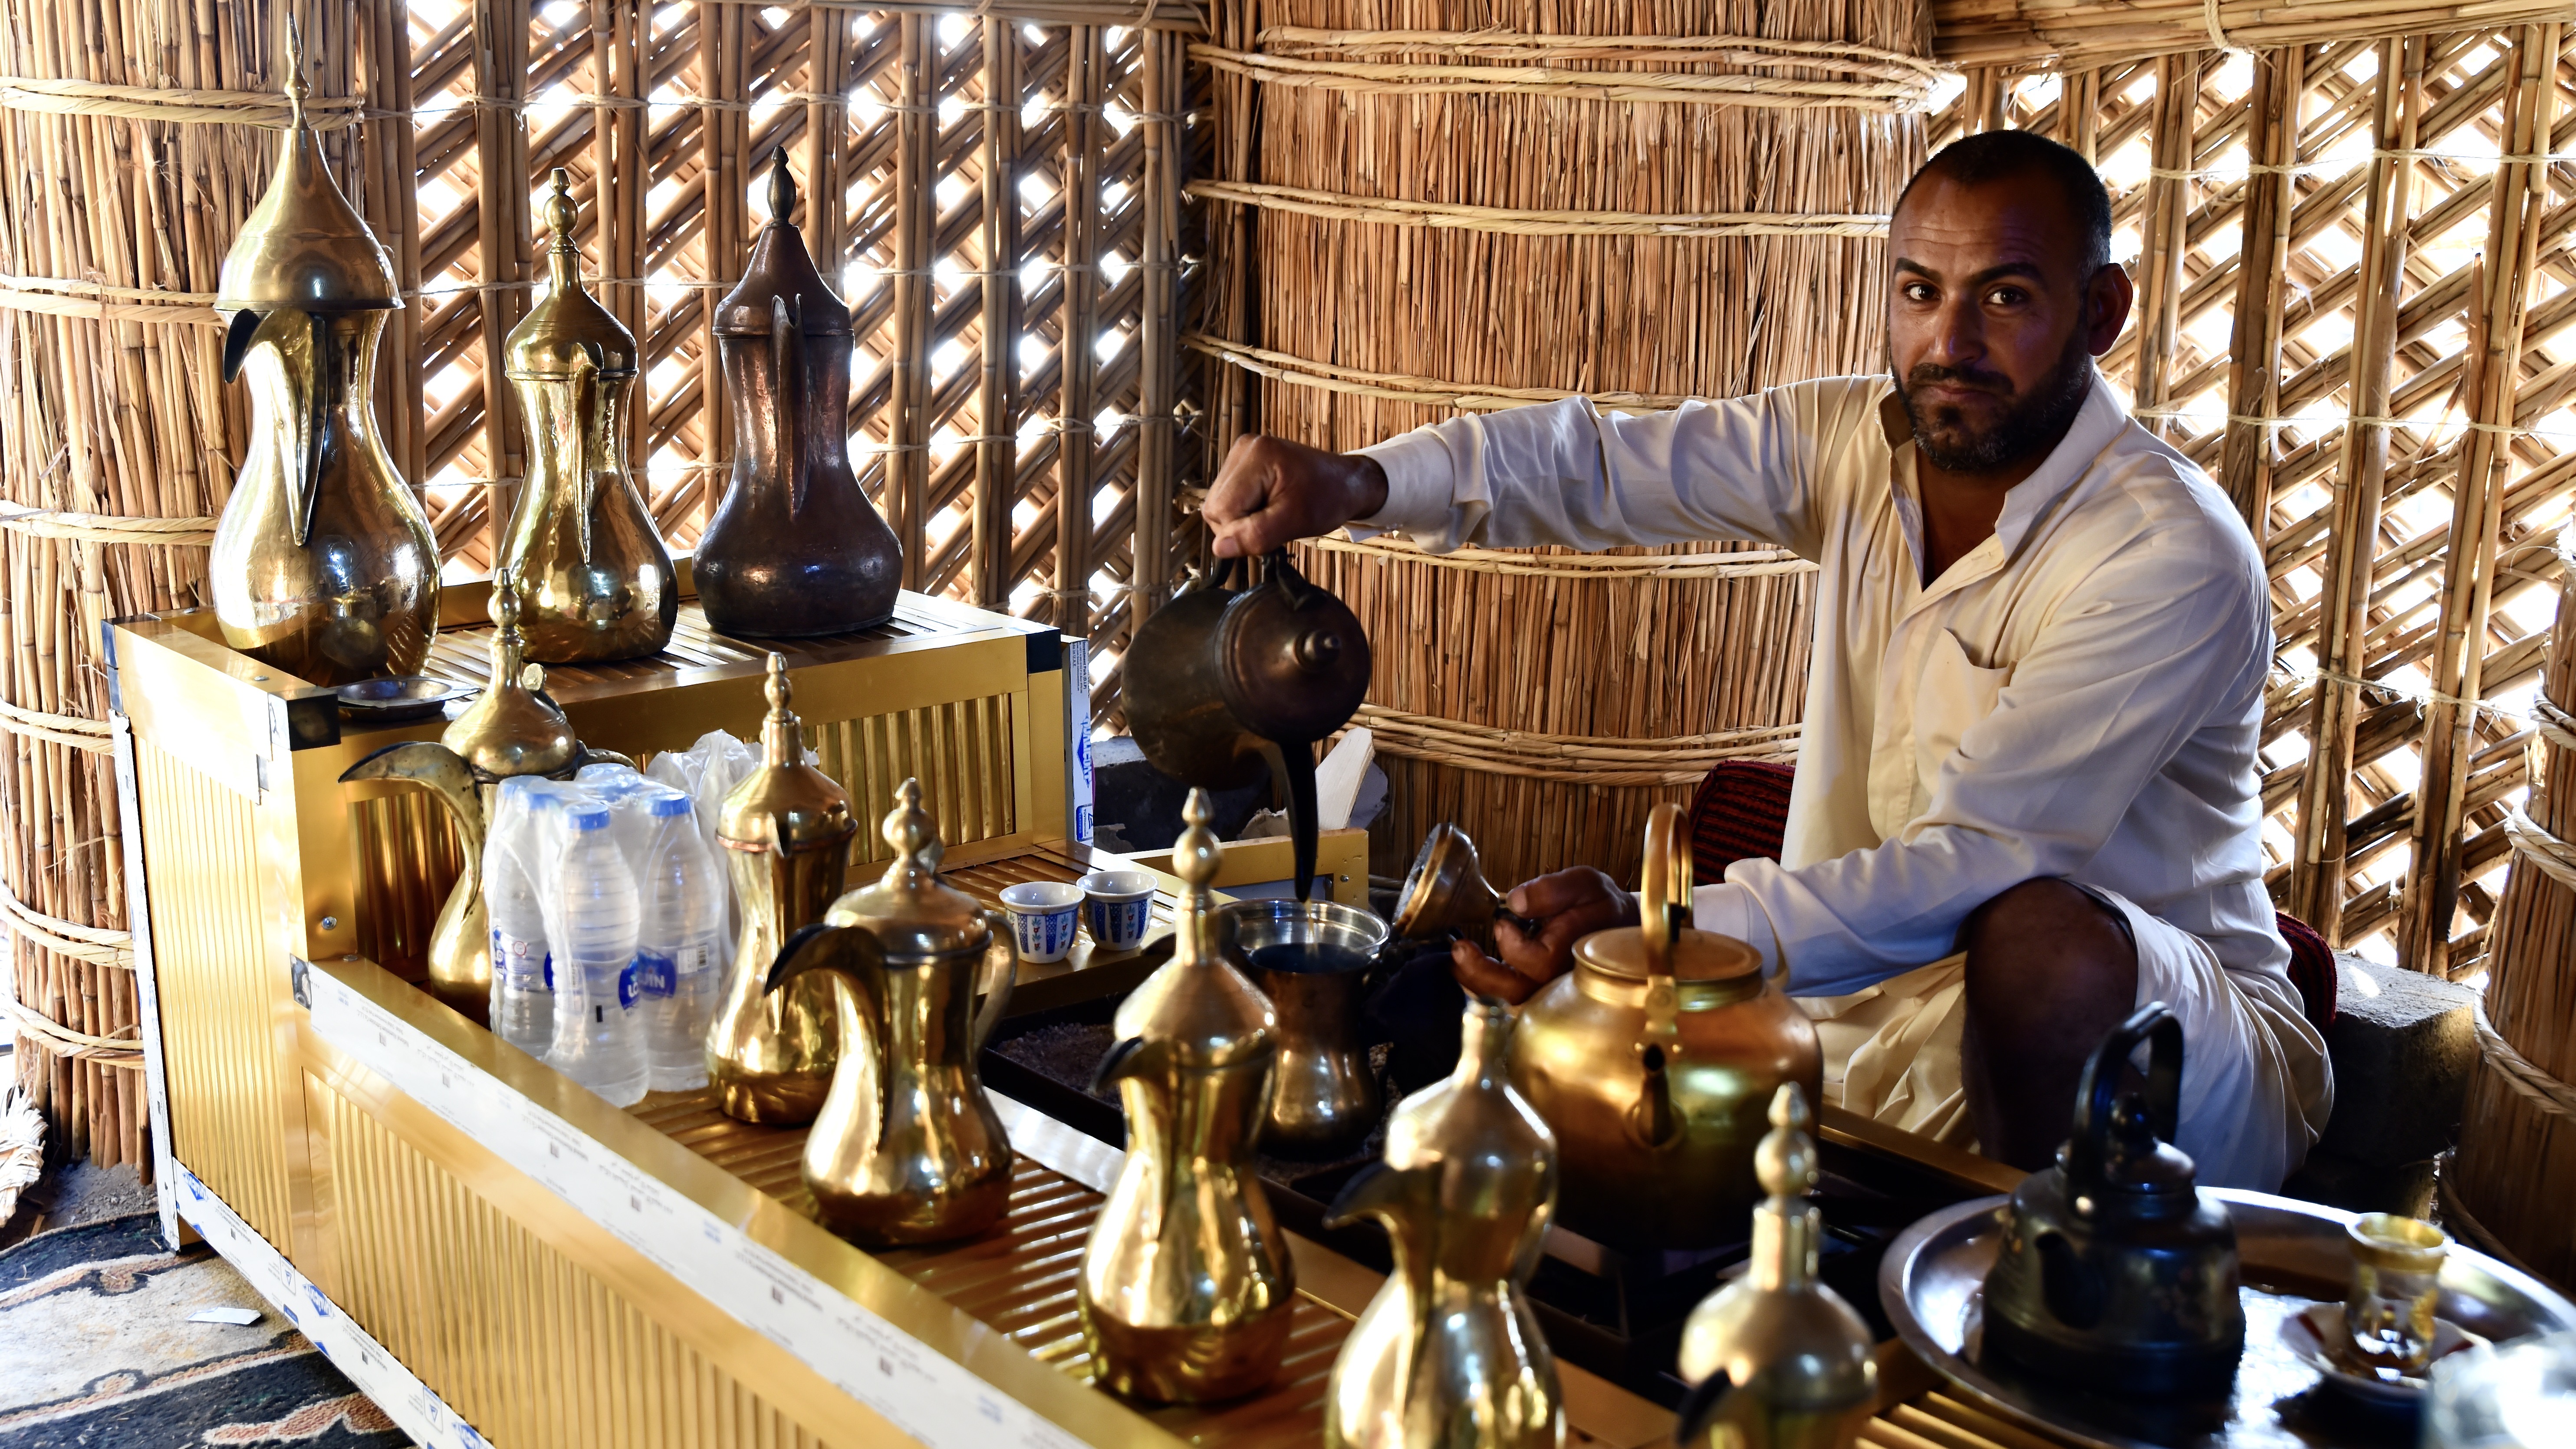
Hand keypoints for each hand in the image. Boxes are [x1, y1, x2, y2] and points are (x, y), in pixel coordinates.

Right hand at [1202, 434, 1389, 558]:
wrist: (1345, 482)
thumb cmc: (1329, 498)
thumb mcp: (1296, 521)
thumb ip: (1257, 534)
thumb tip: (1219, 548)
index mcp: (1256, 456)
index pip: (1222, 509)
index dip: (1240, 531)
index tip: (1271, 529)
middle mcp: (1243, 449)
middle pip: (1215, 506)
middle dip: (1240, 525)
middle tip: (1274, 523)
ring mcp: (1241, 453)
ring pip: (1218, 504)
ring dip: (1242, 519)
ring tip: (1273, 513)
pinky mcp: (1243, 462)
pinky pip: (1227, 497)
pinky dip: (1245, 510)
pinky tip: (1267, 506)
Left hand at [1449, 867, 1637, 1004]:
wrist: (1618, 927)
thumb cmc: (1601, 906)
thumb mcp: (1585, 884)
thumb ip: (1554, 889)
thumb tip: (1517, 900)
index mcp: (1575, 953)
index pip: (1541, 963)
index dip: (1515, 947)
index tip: (1502, 924)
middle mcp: (1560, 980)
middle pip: (1518, 993)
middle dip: (1483, 974)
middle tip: (1459, 951)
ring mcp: (1548, 991)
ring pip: (1509, 1001)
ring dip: (1477, 982)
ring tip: (1457, 960)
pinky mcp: (1536, 991)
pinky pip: (1506, 998)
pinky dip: (1483, 985)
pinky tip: (1467, 968)